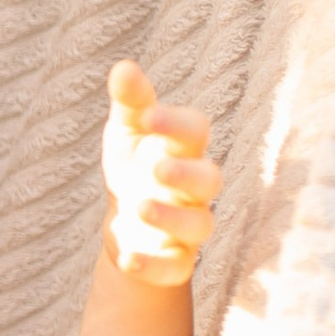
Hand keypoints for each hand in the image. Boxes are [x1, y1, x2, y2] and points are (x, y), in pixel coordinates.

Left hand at [102, 61, 219, 285]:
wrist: (128, 222)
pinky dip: (152, 266)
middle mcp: (194, 188)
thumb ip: (131, 102)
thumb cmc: (134, 165)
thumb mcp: (127, 131)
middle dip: (186, 173)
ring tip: (137, 208)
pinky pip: (174, 268)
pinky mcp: (174, 261)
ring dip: (171, 217)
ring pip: (199, 225)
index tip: (147, 117)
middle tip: (156, 169)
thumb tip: (123, 67)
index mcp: (184, 149)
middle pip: (211, 179)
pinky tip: (125, 259)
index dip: (176, 123)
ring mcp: (187, 226)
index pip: (196, 130)